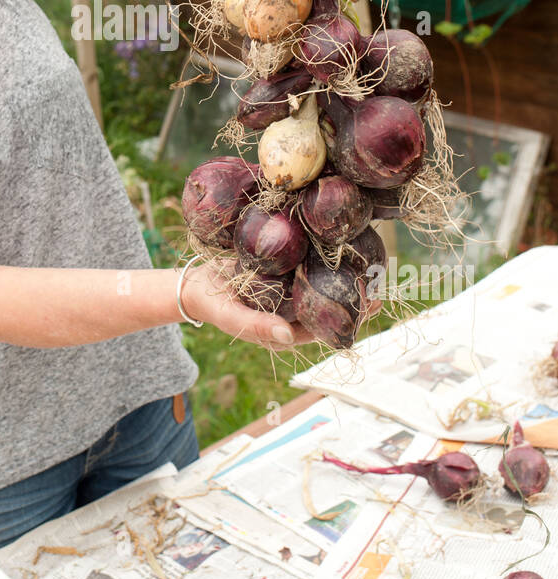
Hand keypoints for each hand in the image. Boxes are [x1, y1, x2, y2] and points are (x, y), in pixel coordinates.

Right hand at [179, 254, 384, 352]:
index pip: (328, 328)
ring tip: (372, 259)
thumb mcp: (234, 318)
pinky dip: (327, 258)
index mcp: (289, 332)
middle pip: (333, 306)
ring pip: (324, 285)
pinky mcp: (284, 273)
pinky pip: (309, 267)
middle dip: (357, 295)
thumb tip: (290, 336)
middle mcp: (295, 313)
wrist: (196, 285)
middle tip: (381, 278)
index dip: (353, 317)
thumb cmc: (215, 306)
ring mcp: (291, 293)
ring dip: (347, 275)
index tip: (373, 302)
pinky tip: (341, 242)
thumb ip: (259, 328)